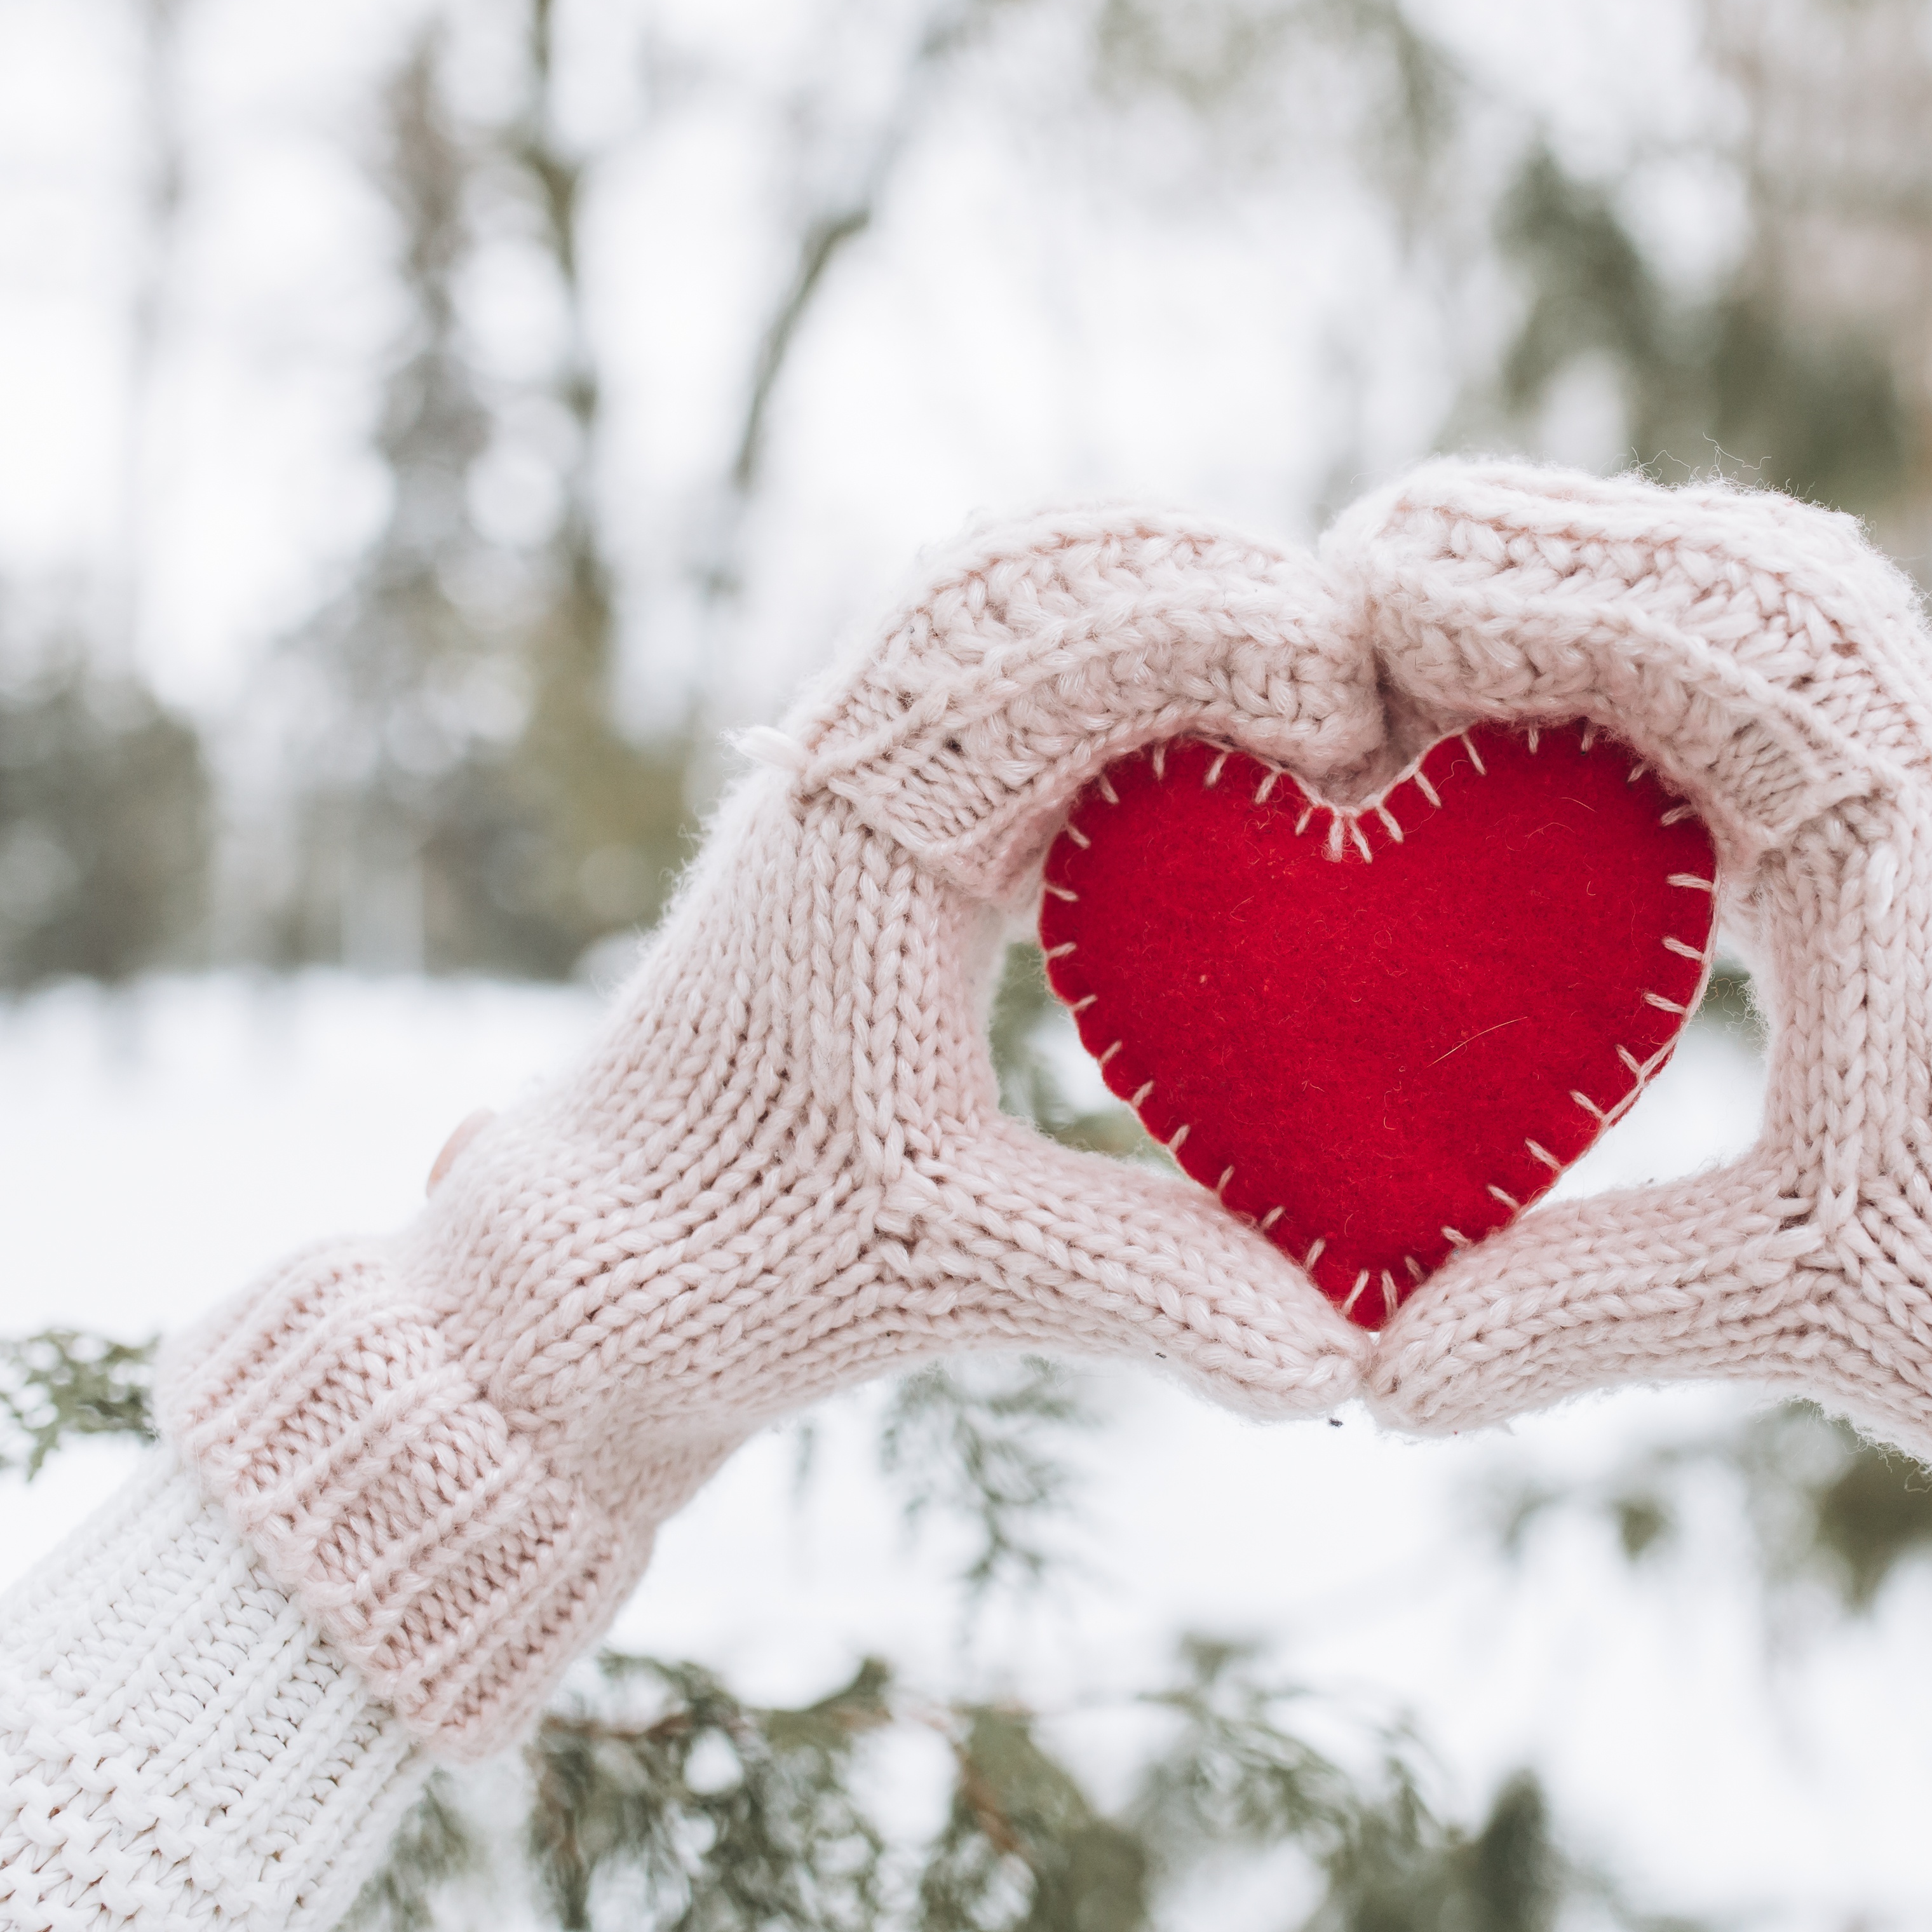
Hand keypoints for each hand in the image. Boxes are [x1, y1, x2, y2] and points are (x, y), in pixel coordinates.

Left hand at [161, 507, 1386, 1756]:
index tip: (1347, 723)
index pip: (1051, 644)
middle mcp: (836, 770)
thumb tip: (1349, 1362)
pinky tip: (1213, 736)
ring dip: (1158, 606)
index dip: (1221, 644)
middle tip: (1354, 681)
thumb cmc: (741, 1267)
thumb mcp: (959, 1272)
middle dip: (1209, 591)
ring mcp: (839, 776)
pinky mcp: (859, 809)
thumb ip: (1156, 1287)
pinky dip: (1109, 660)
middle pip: (1028, 569)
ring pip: (1003, 594)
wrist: (576, 1277)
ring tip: (1303, 681)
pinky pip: (987, 666)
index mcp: (857, 839)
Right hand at [1336, 460, 1931, 1913]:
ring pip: (1797, 609)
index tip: (1377, 592)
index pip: (1701, 637)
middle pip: (1750, 572)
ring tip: (1467, 596)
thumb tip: (1375, 1371)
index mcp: (1906, 850)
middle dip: (1558, 541)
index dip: (1524, 595)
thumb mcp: (1797, 1311)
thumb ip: (1575, 1312)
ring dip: (1635, 578)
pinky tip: (1593, 708)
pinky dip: (1696, 655)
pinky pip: (1823, 690)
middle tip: (1383, 552)